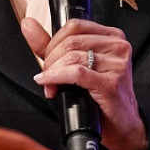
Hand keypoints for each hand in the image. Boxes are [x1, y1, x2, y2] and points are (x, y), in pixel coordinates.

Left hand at [21, 17, 147, 149]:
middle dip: (51, 60)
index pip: (75, 26)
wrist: (122, 124)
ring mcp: (117, 64)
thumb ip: (51, 46)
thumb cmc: (101, 96)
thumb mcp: (77, 65)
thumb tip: (28, 25)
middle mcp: (118, 46)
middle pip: (71, 41)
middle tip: (46, 75)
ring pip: (72, 57)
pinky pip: (76, 73)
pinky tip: (49, 85)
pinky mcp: (111, 82)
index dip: (54, 42)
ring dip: (53, 72)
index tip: (48, 59)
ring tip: (49, 85)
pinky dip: (57, 78)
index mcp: (112, 36)